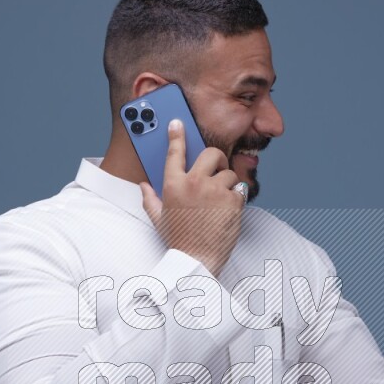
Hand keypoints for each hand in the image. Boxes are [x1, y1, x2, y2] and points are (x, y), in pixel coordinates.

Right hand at [138, 119, 245, 275]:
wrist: (197, 260)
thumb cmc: (178, 241)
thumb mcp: (159, 219)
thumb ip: (151, 199)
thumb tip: (144, 187)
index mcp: (173, 185)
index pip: (175, 153)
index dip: (176, 135)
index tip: (177, 123)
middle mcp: (193, 184)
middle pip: (211, 154)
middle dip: (217, 159)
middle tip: (217, 169)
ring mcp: (214, 191)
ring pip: (229, 173)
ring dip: (227, 184)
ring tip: (220, 200)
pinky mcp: (232, 200)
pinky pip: (240, 189)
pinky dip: (237, 197)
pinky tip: (228, 209)